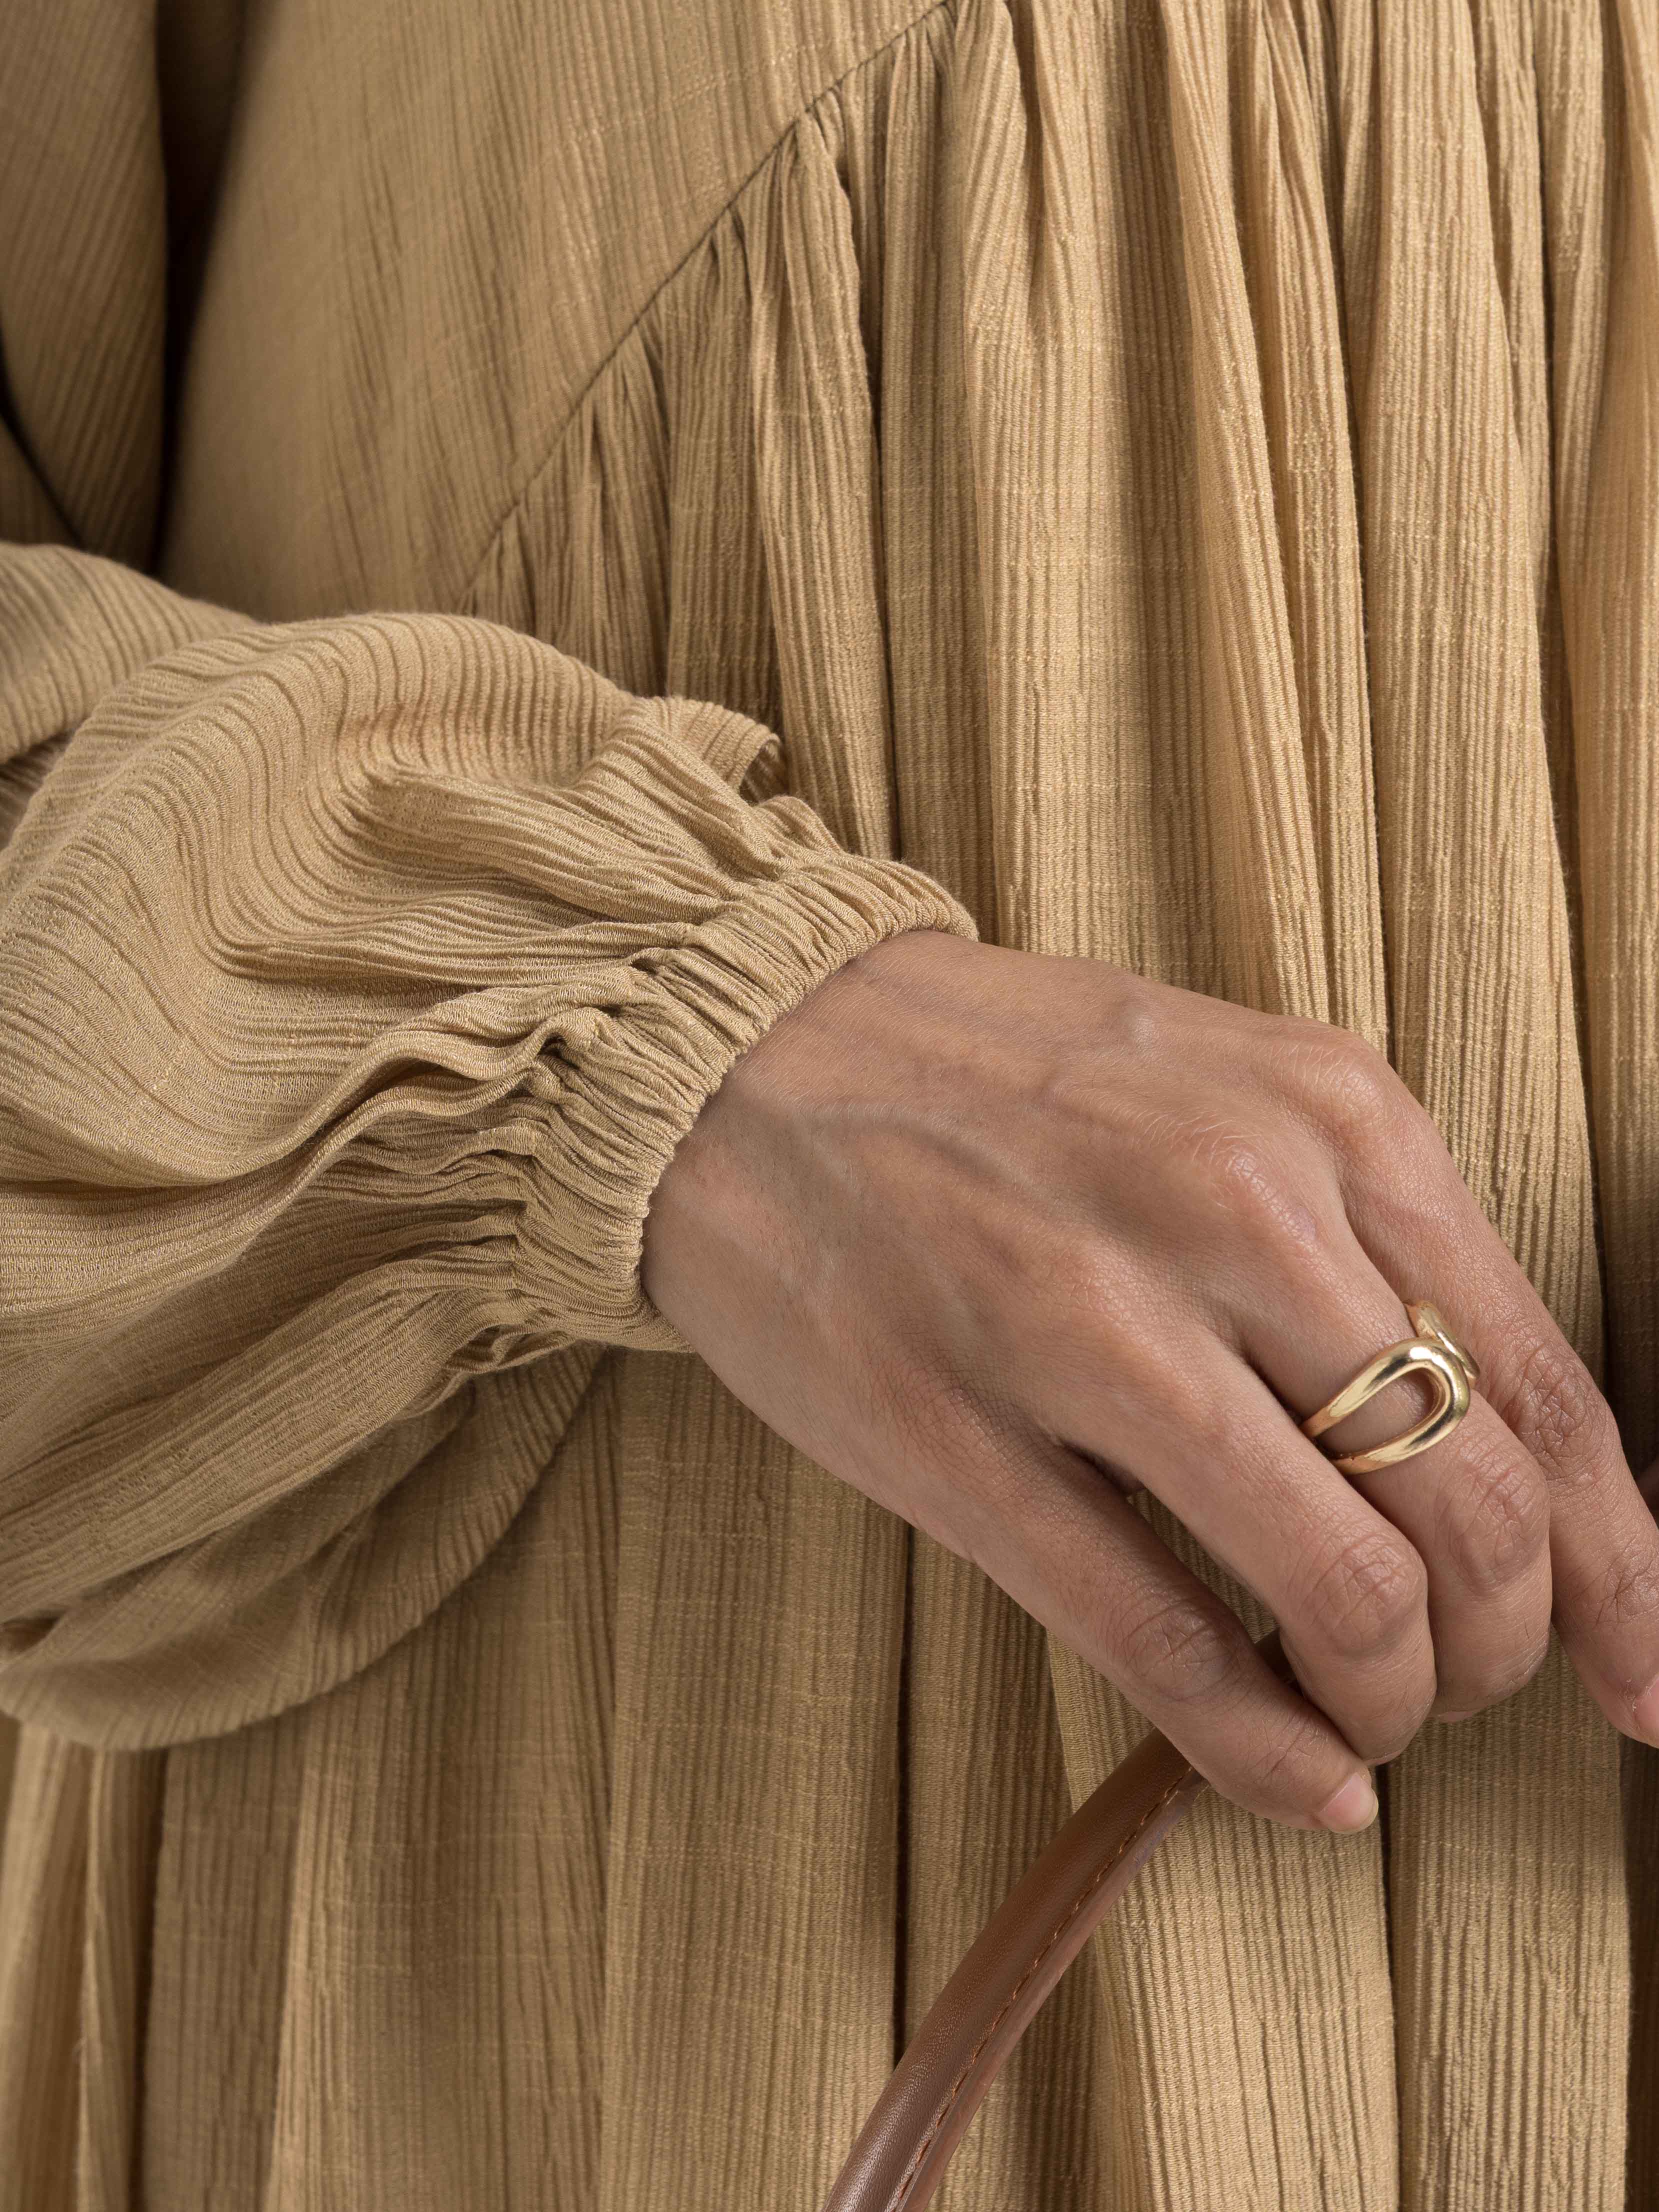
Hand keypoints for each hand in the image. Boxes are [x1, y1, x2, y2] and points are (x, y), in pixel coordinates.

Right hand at [642, 928, 1658, 1830]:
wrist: (742, 1049)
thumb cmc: (996, 1080)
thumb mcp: (1227, 1092)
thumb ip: (1368, 1247)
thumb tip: (1493, 1459)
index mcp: (1329, 1114)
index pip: (1546, 1390)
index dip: (1625, 1570)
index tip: (1642, 1674)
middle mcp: (1233, 1208)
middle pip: (1472, 1513)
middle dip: (1502, 1652)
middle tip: (1464, 1686)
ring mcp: (1086, 1326)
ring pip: (1341, 1592)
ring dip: (1389, 1704)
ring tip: (1363, 1718)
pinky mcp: (957, 1436)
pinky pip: (1163, 1643)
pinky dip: (1260, 1751)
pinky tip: (1294, 1779)